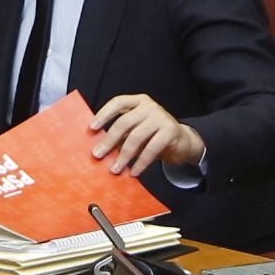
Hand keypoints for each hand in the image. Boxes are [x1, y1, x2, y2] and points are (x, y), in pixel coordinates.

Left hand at [88, 91, 205, 178]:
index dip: (104, 114)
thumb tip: (100, 147)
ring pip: (136, 137)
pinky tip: (134, 172)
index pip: (118, 103)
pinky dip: (140, 163)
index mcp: (138, 101)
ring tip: (115, 169)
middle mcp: (149, 106)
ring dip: (123, 155)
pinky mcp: (170, 131)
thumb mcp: (137, 129)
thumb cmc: (154, 135)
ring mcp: (160, 117)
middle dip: (109, 140)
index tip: (92, 128)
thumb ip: (121, 133)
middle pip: (124, 122)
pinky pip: (151, 149)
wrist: (183, 141)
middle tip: (98, 155)